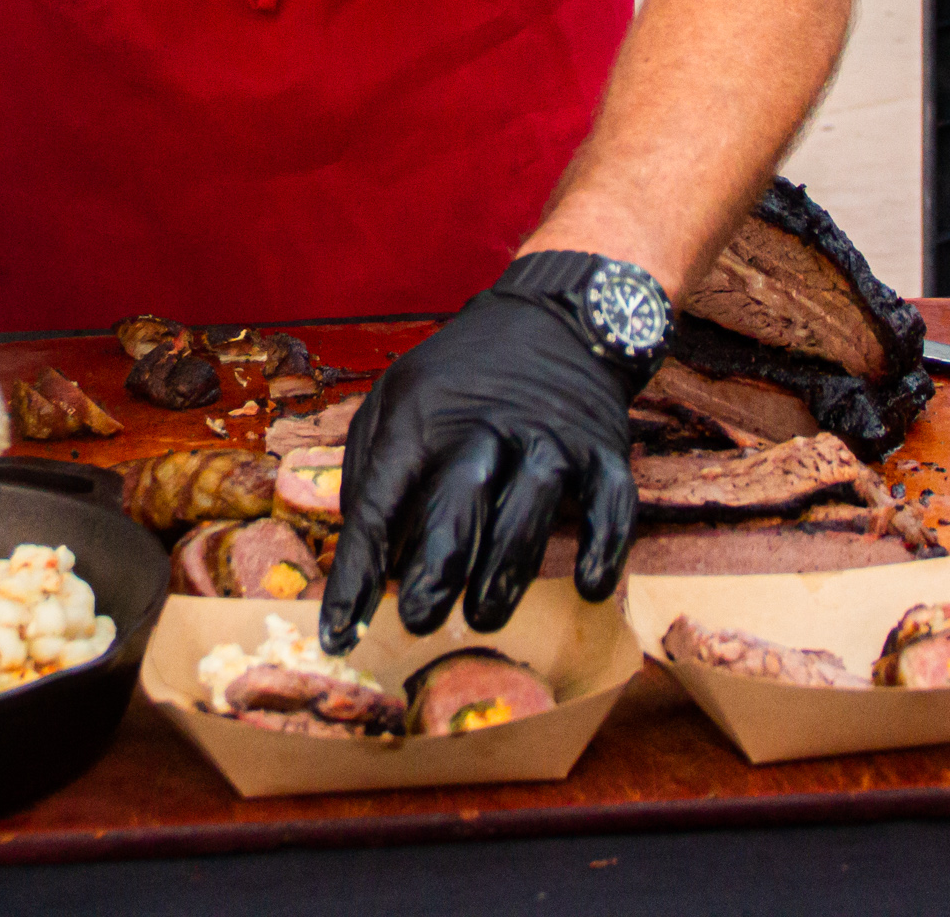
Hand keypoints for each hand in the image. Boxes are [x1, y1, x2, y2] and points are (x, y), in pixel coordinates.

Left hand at [317, 262, 640, 651]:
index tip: (339, 632)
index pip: (379, 505)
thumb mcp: (394, 398)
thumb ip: (369, 470)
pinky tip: (588, 588)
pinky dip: (604, 547)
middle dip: (434, 574)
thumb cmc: (460, 378)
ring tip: (483, 616)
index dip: (356, 573)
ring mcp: (549, 439)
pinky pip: (610, 504)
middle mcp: (485, 429)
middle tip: (416, 621)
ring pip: (528, 513)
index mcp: (422, 420)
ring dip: (505, 574)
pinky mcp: (602, 449)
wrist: (554, 317)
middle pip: (456, 511)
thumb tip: (362, 557)